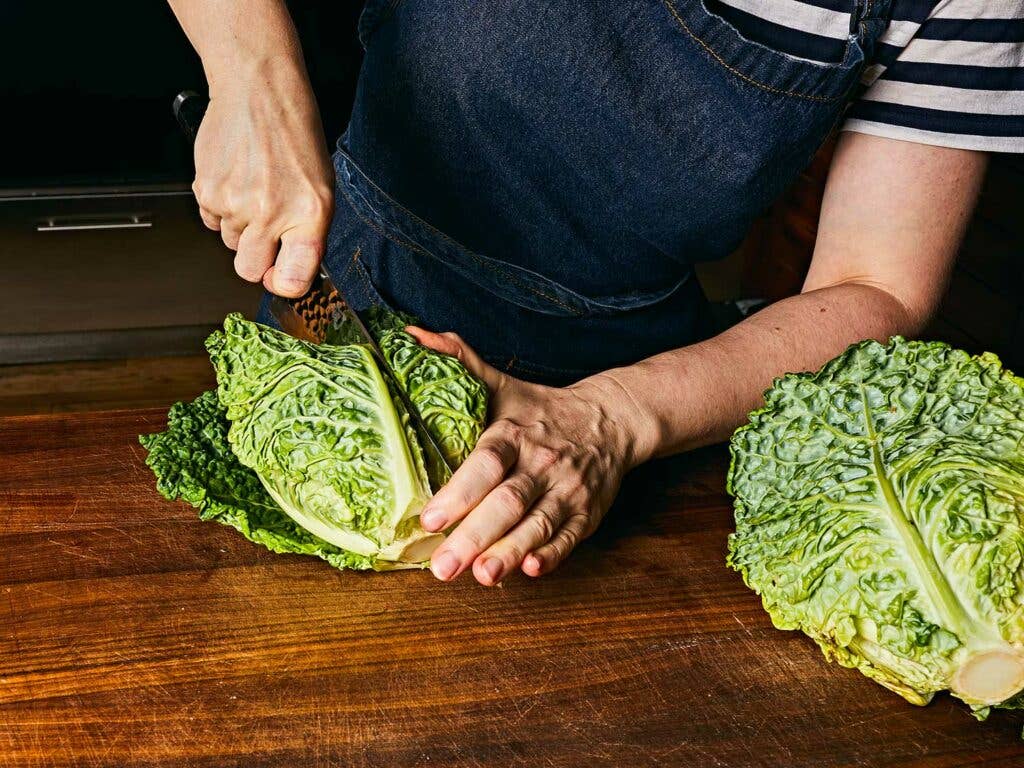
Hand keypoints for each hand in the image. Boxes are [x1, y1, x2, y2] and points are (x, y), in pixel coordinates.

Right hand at [192, 59, 333, 297]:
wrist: (258, 91)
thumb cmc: (294, 136)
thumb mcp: (321, 188)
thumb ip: (308, 233)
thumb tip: (291, 271)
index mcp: (309, 215)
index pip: (292, 280)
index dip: (284, 285)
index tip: (282, 278)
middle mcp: (271, 213)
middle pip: (250, 271)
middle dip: (257, 260)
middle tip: (265, 232)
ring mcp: (235, 203)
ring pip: (230, 243)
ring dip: (240, 226)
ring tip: (254, 189)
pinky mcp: (206, 190)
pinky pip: (211, 220)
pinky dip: (221, 208)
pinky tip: (236, 181)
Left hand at [407, 328, 656, 585]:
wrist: (610, 420)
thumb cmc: (541, 410)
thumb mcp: (502, 385)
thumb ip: (458, 364)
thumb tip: (411, 338)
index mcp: (515, 433)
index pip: (486, 463)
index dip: (460, 492)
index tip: (429, 518)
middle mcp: (541, 464)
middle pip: (508, 502)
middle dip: (475, 537)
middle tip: (443, 568)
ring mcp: (567, 491)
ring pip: (538, 525)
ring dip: (510, 552)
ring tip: (483, 577)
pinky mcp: (586, 514)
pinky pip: (570, 538)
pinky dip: (554, 555)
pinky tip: (533, 570)